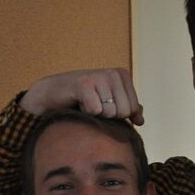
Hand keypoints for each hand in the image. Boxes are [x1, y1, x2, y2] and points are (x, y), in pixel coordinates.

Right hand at [19, 67, 143, 124]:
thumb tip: (141, 120)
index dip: (118, 115)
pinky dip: (85, 113)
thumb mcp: (109, 102)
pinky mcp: (84, 84)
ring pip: (110, 113)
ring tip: (85, 103)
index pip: (133, 110)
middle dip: (107, 115)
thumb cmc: (83, 99)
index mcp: (122, 75)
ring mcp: (99, 76)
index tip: (103, 104)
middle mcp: (113, 73)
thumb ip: (128, 108)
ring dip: (96, 115)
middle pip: (123, 113)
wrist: (53, 94)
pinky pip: (96, 111)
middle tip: (93, 104)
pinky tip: (78, 103)